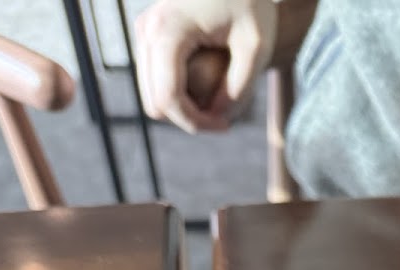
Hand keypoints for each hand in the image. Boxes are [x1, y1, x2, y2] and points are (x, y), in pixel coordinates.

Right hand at [135, 0, 276, 132]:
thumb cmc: (250, 2)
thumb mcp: (255, 47)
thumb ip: (239, 87)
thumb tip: (218, 118)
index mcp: (168, 30)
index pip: (168, 98)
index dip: (195, 123)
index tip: (225, 126)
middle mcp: (147, 30)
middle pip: (154, 103)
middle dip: (188, 119)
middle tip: (223, 120)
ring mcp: (144, 32)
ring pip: (152, 95)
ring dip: (183, 109)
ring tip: (218, 107)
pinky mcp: (149, 34)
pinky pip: (156, 81)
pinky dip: (179, 95)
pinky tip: (208, 92)